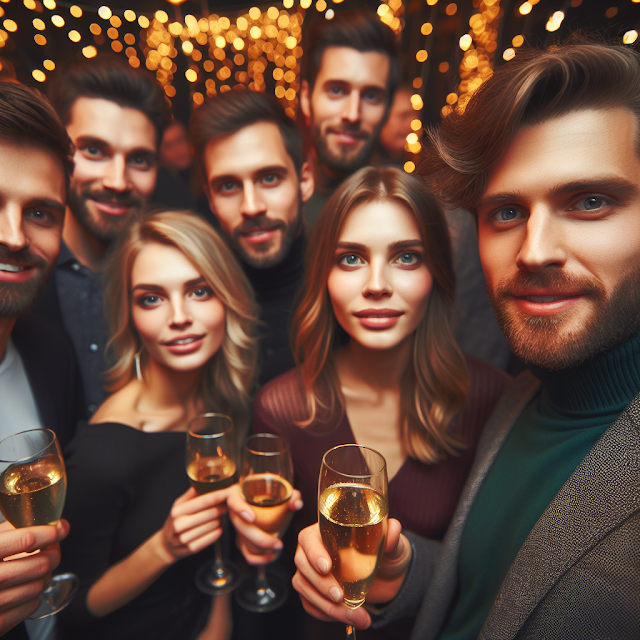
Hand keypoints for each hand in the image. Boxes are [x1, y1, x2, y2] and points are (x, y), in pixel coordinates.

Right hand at [0, 519, 68, 634]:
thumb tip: (41, 521)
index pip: (26, 540)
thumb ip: (7, 531)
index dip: (50, 532)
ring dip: (46, 575)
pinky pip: (31, 606)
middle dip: (53, 555)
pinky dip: (35, 595)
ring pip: (38, 585)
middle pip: (40, 564)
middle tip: (53, 550)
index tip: (61, 528)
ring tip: (39, 569)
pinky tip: (26, 588)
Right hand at [157, 486, 233, 564]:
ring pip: (215, 524)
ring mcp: (186, 538)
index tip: (234, 488)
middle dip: (224, 506)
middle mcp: (180, 524)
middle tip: (230, 502)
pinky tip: (215, 526)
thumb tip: (208, 479)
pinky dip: (218, 530)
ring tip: (218, 515)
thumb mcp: (180, 504)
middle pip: (212, 513)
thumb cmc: (177, 520)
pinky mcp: (193, 548)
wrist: (167, 545)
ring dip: (220, 519)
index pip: (206, 500)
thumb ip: (193, 492)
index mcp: (178, 510)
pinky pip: (214, 536)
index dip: (222, 493)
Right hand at [227, 484, 302, 564]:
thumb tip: (295, 504)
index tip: (252, 518)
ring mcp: (239, 528)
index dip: (240, 509)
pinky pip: (247, 554)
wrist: (268, 502)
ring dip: (262, 549)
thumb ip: (292, 496)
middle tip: (278, 543)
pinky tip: (272, 556)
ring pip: (245, 543)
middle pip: (241, 528)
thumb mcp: (284, 492)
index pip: (233, 501)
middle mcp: (237, 512)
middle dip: (260, 539)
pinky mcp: (243, 541)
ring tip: (279, 547)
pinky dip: (259, 559)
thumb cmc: (274, 494)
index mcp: (242, 496)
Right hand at [291, 519, 408, 629]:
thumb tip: (393, 530)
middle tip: (340, 597)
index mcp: (326, 531)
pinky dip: (325, 613)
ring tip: (354, 615)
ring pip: (303, 586)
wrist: (389, 578)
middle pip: (302, 564)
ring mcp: (311, 571)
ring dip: (326, 605)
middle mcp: (313, 549)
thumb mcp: (393, 543)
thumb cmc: (386, 553)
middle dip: (321, 584)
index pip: (308, 538)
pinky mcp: (314, 591)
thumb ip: (393, 534)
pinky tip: (346, 617)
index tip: (326, 568)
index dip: (313, 552)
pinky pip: (309, 603)